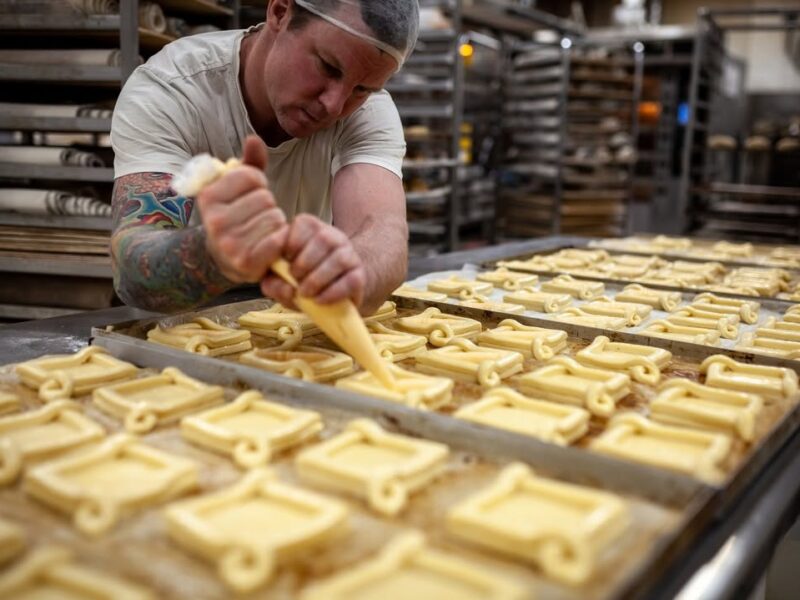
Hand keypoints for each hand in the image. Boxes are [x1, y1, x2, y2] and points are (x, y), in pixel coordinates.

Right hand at [196, 135, 287, 282]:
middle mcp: (214, 220)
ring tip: (262, 231)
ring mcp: (229, 244)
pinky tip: (270, 244)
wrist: (222, 259)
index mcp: (208, 196)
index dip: (259, 184)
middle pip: (266, 198)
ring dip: (276, 224)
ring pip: (274, 218)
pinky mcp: (245, 262)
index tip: (250, 195)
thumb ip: (249, 163)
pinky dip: (280, 240)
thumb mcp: (237, 189)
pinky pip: (278, 240)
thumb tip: (254, 139)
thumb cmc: (235, 216)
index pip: (252, 176)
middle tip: (257, 217)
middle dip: (268, 205)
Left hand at [260, 214, 365, 308]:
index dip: (291, 242)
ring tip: (305, 293)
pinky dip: (332, 292)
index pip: (304, 223)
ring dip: (318, 278)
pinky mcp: (360, 275)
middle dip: (304, 263)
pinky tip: (319, 300)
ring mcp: (350, 255)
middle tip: (294, 279)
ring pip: (339, 259)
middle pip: (323, 240)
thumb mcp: (284, 277)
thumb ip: (274, 280)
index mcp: (312, 228)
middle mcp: (334, 236)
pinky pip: (350, 280)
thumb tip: (283, 287)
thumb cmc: (304, 279)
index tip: (285, 259)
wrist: (336, 287)